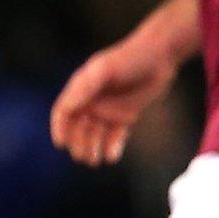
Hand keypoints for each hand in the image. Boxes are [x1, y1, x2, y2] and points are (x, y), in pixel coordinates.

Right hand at [50, 39, 178, 165]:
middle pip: (77, 127)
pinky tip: (112, 156)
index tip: (61, 144)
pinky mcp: (126, 115)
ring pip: (95, 134)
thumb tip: (67, 108)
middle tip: (84, 158)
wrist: (160, 56)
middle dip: (78, 143)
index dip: (59, 128)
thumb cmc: (129, 58)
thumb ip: (85, 88)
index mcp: (81, 88)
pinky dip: (112, 146)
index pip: (63, 111)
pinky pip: (115, 135)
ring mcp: (109, 109)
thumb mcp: (104, 70)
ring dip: (92, 148)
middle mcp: (92, 100)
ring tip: (95, 161)